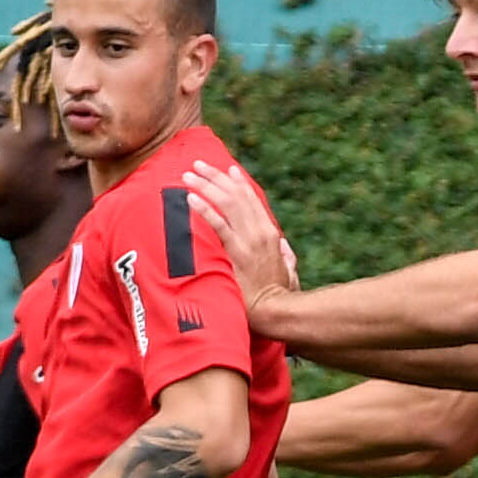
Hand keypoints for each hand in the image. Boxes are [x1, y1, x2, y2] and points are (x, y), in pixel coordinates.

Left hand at [177, 161, 300, 308]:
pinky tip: (192, 197)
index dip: (240, 183)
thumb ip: (286, 256)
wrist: (276, 312)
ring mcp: (249, 241)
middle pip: (237, 196)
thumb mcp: (289, 272)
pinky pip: (218, 225)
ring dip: (206, 186)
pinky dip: (205, 209)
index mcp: (271, 234)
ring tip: (188, 175)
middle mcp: (260, 232)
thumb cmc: (281, 296)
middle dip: (215, 177)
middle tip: (197, 164)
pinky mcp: (237, 253)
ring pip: (227, 203)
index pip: (253, 201)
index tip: (228, 169)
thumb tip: (284, 246)